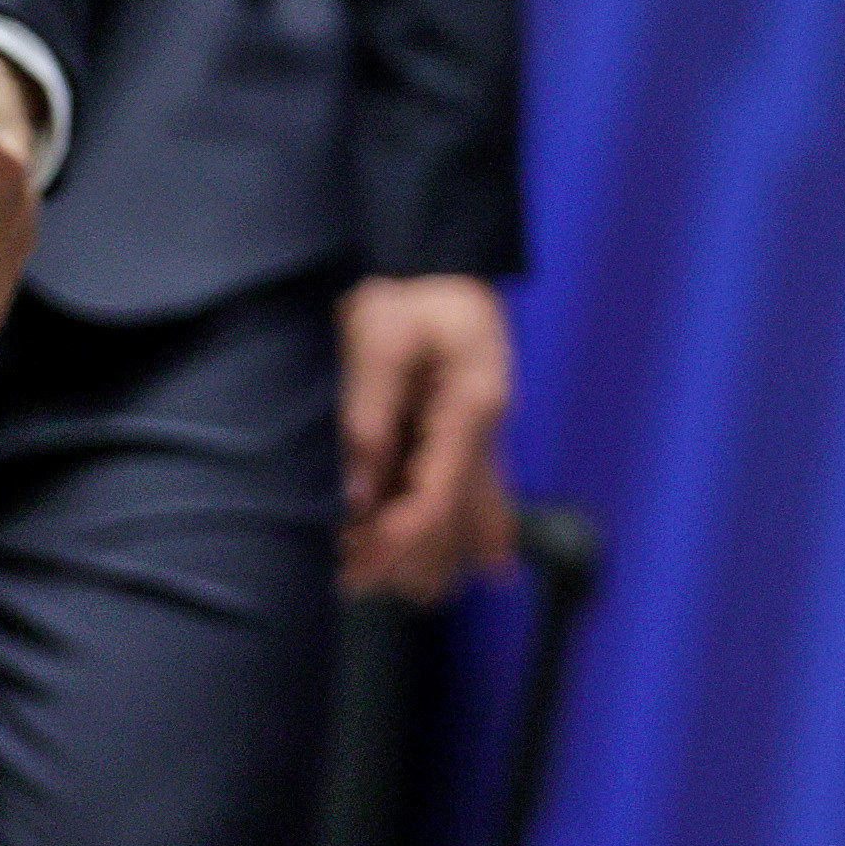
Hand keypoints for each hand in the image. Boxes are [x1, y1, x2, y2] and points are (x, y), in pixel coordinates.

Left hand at [340, 274, 519, 599]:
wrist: (435, 261)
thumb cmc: (406, 294)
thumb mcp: (378, 336)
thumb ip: (367, 410)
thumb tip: (356, 493)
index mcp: (470, 407)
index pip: (438, 496)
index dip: (398, 540)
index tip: (355, 567)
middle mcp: (486, 429)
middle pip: (455, 517)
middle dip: (406, 558)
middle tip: (350, 585)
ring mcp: (485, 434)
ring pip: (472, 513)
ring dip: (434, 555)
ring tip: (383, 585)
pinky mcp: (473, 433)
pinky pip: (485, 494)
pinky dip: (482, 534)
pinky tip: (494, 569)